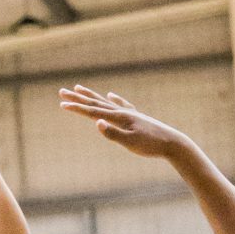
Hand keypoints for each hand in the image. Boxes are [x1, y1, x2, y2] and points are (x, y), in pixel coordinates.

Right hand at [60, 85, 188, 158]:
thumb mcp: (131, 143)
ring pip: (106, 101)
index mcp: (119, 118)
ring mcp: (130, 113)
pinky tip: (111, 95)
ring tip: (79, 87)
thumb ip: (113, 134)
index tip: (61, 104)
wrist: (173, 143)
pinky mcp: (137, 117)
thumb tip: (96, 123)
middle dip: (78, 98)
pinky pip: (121, 105)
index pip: (93, 112)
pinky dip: (114, 99)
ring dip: (92, 95)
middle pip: (96, 102)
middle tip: (62, 91)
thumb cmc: (151, 145)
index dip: (76, 108)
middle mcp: (123, 112)